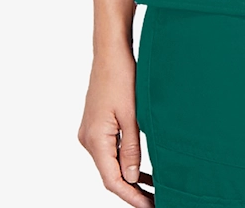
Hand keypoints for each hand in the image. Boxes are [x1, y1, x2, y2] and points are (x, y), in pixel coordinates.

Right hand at [78, 43, 153, 204]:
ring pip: (110, 163)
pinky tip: (139, 169)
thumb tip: (131, 178)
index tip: (149, 205)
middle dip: (132, 189)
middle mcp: (88, 139)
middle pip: (109, 174)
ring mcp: (90, 132)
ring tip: (152, 189)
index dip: (131, 196)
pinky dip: (124, 160)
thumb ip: (131, 148)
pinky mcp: (96, 125)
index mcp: (95, 139)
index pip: (112, 180)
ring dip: (129, 176)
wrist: (111, 51)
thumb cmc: (121, 76)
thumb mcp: (132, 115)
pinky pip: (110, 150)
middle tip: (155, 199)